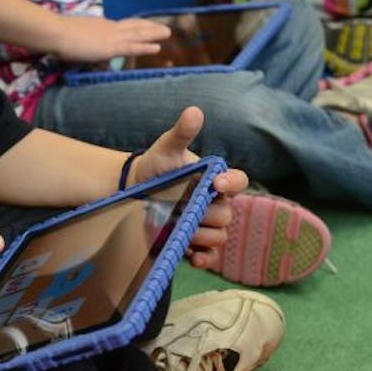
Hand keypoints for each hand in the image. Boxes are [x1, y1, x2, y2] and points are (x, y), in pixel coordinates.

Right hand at [52, 15, 171, 63]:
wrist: (56, 32)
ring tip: (168, 33)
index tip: (144, 25)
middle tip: (164, 27)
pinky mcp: (110, 47)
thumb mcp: (71, 34)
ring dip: (154, 33)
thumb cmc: (58, 33)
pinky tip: (157, 48)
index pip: (121, 25)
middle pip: (134, 25)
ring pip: (138, 34)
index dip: (135, 24)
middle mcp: (109, 27)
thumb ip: (79, 39)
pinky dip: (145, 47)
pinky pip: (132, 47)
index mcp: (100, 24)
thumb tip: (79, 45)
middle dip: (149, 26)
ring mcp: (111, 36)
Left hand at [124, 106, 248, 270]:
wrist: (133, 190)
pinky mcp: (193, 243)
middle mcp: (214, 203)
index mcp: (214, 180)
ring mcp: (205, 225)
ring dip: (203, 236)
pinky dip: (204, 259)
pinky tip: (192, 257)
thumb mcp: (166, 148)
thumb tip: (194, 111)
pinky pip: (209, 257)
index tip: (217, 183)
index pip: (238, 181)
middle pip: (226, 215)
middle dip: (208, 214)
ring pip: (219, 236)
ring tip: (181, 229)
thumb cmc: (156, 166)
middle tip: (187, 210)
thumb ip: (181, 133)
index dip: (233, 183)